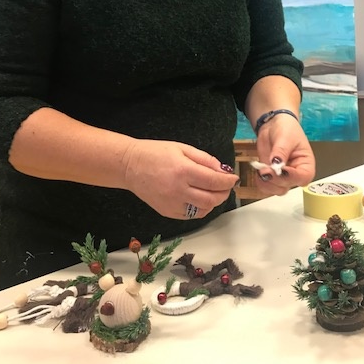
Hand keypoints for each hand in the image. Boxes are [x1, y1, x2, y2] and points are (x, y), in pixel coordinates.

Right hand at [122, 139, 237, 218]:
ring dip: (213, 202)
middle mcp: (178, 190)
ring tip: (214, 192)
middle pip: (211, 199)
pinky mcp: (166, 212)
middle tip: (226, 187)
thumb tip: (222, 170)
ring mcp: (171, 204)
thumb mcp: (182, 148)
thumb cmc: (156, 153)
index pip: (213, 181)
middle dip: (224, 193)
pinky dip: (200, 208)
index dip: (228, 181)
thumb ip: (204, 159)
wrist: (130, 166)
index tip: (234, 178)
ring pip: (203, 210)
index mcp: (183, 171)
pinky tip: (199, 198)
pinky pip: (190, 215)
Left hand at [254, 115, 314, 195]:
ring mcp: (282, 176)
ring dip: (267, 183)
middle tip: (265, 169)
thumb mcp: (285, 137)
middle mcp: (295, 173)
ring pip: (277, 189)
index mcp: (306, 163)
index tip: (281, 170)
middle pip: (288, 185)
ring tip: (261, 170)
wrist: (273, 124)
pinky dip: (260, 182)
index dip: (292, 177)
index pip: (304, 177)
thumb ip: (281, 152)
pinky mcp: (271, 176)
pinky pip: (266, 186)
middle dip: (275, 179)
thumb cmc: (286, 129)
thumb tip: (276, 165)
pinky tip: (258, 172)